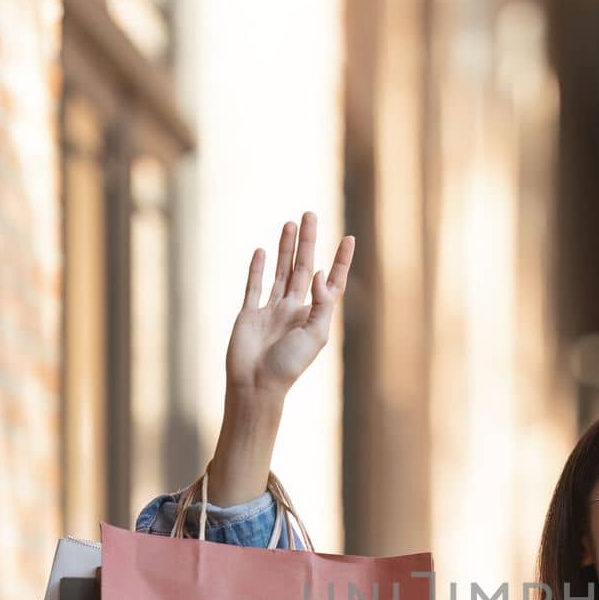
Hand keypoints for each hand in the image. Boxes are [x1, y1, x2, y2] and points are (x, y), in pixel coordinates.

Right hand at [225, 212, 354, 400]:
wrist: (256, 384)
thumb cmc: (289, 366)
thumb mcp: (315, 335)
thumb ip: (322, 304)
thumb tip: (321, 274)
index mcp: (313, 316)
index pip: (331, 283)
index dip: (341, 261)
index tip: (349, 238)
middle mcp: (293, 310)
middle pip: (304, 268)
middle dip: (308, 242)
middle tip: (310, 215)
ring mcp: (271, 310)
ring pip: (280, 271)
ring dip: (285, 248)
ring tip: (290, 223)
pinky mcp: (249, 314)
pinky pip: (254, 286)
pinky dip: (257, 268)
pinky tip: (261, 250)